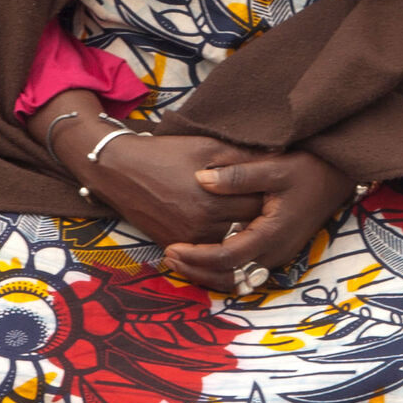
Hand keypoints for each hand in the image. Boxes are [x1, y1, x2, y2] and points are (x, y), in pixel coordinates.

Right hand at [79, 127, 263, 249]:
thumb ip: (244, 156)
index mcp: (213, 200)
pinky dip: (222, 248)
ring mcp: (187, 240)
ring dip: (244, 236)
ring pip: (230, 246)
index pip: (259, 207)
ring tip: (257, 223)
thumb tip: (281, 153)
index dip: (272, 198)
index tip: (281, 189)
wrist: (121, 170)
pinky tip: (233, 235)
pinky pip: (207, 256)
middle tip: (275, 208)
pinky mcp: (174, 246)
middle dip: (262, 219)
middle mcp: (202, 226)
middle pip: (248, 230)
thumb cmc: (167, 153)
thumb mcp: (209, 147)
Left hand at [166, 147, 354, 293]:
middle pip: (230, 276)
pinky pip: (246, 270)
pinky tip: (203, 257)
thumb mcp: (273, 166)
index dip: (198, 256)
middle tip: (168, 258)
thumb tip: (200, 178)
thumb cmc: (308, 167)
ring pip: (238, 278)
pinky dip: (222, 269)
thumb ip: (237, 175)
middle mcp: (277, 251)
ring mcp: (280, 255)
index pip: (228, 257)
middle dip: (197, 270)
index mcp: (274, 232)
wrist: (338, 175)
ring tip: (179, 260)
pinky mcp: (278, 251)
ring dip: (208, 273)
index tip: (172, 248)